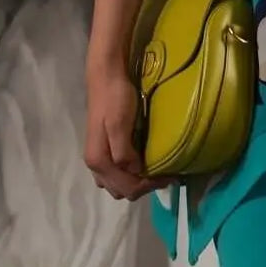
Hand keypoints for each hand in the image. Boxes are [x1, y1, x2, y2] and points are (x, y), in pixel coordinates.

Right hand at [84, 67, 157, 201]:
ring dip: (136, 182)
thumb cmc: (115, 98)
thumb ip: (123, 152)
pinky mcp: (102, 149)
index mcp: (98, 161)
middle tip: (165, 175)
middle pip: (121, 190)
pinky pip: (115, 173)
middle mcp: (94, 165)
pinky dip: (129, 174)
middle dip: (143, 187)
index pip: (127, 187)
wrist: (106, 77)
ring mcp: (97, 158)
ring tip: (156, 171)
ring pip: (117, 184)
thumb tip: (135, 172)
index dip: (149, 186)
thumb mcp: (120, 124)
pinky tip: (142, 162)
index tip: (170, 176)